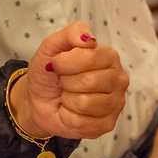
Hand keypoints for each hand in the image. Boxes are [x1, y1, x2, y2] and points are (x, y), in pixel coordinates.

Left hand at [17, 22, 128, 139]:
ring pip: (85, 103)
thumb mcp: (53, 46)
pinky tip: (70, 111)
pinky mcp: (108, 124)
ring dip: (67, 100)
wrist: (38, 99)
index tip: (58, 64)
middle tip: (64, 82)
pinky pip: (82, 123)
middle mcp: (118, 79)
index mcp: (109, 56)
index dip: (64, 63)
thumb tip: (89, 39)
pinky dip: (67, 117)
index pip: (88, 57)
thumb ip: (73, 33)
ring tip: (68, 96)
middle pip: (88, 81)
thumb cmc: (50, 72)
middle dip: (66, 82)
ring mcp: (116, 103)